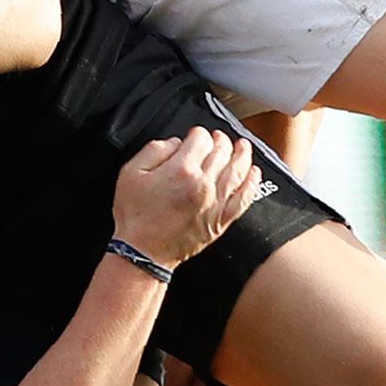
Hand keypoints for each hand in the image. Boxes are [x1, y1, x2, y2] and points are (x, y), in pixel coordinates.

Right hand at [111, 128, 261, 269]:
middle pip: (222, 152)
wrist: (143, 253)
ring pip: (238, 171)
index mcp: (182, 170)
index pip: (201, 139)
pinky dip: (252, 183)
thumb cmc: (135, 216)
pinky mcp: (221, 220)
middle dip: (220, 140)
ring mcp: (215, 203)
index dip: (198, 133)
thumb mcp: (131, 173)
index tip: (195, 135)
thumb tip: (175, 143)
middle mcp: (203, 185)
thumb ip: (154, 150)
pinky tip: (254, 173)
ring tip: (242, 145)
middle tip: (217, 137)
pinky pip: (244, 198)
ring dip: (242, 154)